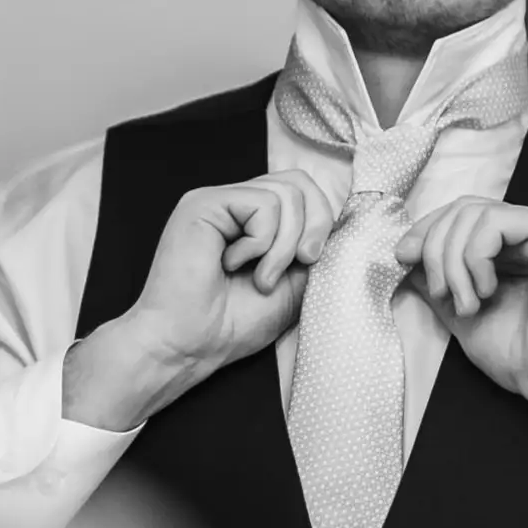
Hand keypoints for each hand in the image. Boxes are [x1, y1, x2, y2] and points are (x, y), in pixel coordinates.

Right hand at [81, 172, 333, 420]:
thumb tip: (338, 220)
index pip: (301, 189)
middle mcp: (233, 204)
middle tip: (298, 264)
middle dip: (313, 226)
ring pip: (285, 194)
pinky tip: (232, 264)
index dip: (320, 220)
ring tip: (259, 276)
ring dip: (284, 245)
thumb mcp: (293, 283)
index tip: (311, 261)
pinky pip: (262, 204)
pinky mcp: (203, 203)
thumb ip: (310, 247)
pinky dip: (261, 242)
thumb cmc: (231, 323)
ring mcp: (217, 200)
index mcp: (251, 220)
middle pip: (298, 182)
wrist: (189, 344)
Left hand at [396, 197, 527, 486]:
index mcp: (513, 245)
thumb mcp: (458, 307)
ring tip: (466, 303)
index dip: (424, 232)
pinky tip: (487, 291)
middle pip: (461, 209)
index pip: (458, 214)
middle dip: (434, 249)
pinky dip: (474, 258)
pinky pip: (493, 222)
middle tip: (441, 293)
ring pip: (472, 213)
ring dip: (452, 261)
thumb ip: (435, 277)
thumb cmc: (518, 353)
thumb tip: (406, 251)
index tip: (403, 259)